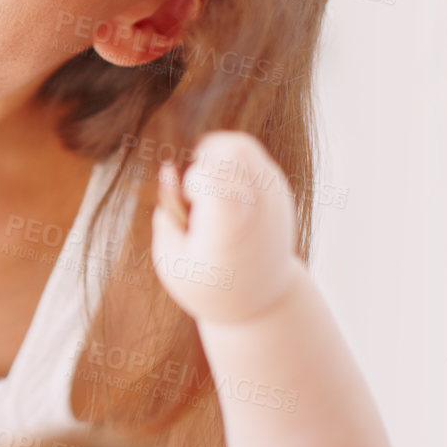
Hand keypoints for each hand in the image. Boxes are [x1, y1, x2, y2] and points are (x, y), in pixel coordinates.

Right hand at [150, 130, 298, 324]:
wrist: (261, 302)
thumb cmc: (207, 285)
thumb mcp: (171, 261)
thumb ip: (166, 212)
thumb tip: (169, 169)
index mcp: (230, 226)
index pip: (210, 173)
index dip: (190, 184)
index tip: (192, 211)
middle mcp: (258, 204)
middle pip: (227, 148)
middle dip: (201, 161)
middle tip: (199, 195)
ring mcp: (274, 194)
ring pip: (240, 143)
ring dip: (214, 157)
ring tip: (209, 191)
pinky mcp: (280, 188)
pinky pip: (250, 154)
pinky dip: (229, 165)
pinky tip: (225, 196)